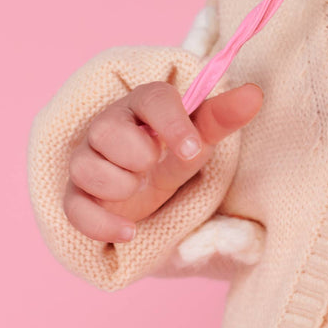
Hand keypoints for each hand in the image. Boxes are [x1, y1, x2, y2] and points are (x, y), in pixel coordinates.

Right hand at [63, 79, 262, 242]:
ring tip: (139, 189)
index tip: (194, 150)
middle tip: (154, 165)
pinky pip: (73, 208)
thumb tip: (254, 94)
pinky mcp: (78, 195)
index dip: (173, 124)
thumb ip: (223, 117)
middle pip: (104, 129)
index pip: (152, 98)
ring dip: (118, 185)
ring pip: (84, 166)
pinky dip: (101, 224)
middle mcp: (108, 126)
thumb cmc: (174, 150)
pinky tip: (129, 233)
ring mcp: (88, 161)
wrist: (150, 186)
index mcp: (142, 104)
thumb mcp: (200, 138)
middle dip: (136, 154)